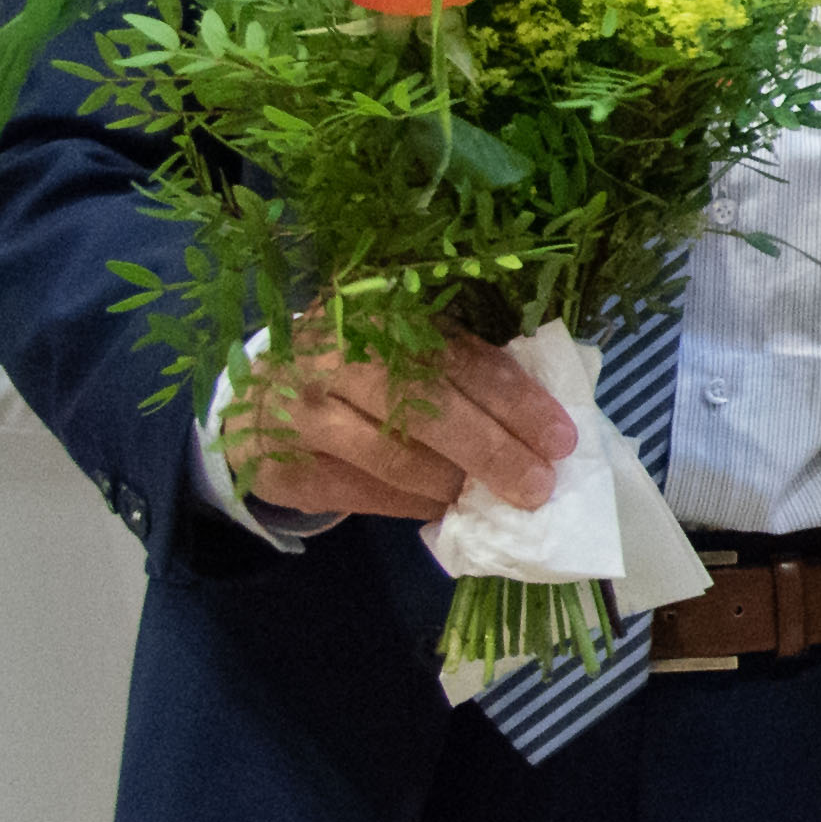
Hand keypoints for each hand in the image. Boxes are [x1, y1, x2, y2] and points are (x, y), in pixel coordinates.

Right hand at [228, 333, 574, 523]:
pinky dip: (408, 503)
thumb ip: (459, 368)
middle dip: (492, 451)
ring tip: (494, 499)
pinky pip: (359, 491)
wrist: (260, 393)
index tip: (560, 439)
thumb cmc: (358, 367)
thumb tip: (536, 422)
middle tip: (538, 485)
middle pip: (426, 407)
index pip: (459, 359)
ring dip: (452, 483)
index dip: (515, 401)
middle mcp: (335, 356)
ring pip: (391, 455)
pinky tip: (441, 507)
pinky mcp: (283, 462)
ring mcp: (301, 410)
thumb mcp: (404, 344)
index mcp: (379, 314)